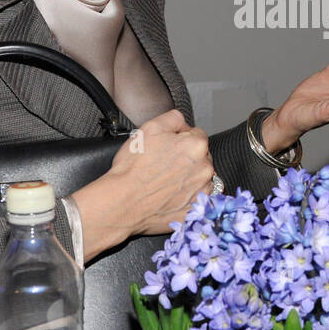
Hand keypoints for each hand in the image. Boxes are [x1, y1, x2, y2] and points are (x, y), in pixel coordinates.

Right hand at [73, 110, 214, 259]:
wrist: (123, 201)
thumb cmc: (133, 168)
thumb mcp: (149, 128)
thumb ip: (173, 118)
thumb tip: (182, 122)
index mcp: (196, 146)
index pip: (196, 134)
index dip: (180, 138)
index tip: (168, 147)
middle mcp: (205, 169)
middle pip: (200, 157)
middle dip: (186, 158)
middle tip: (163, 165)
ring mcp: (202, 192)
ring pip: (199, 178)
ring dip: (188, 177)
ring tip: (165, 182)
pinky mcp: (196, 210)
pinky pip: (197, 199)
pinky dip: (187, 197)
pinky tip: (170, 195)